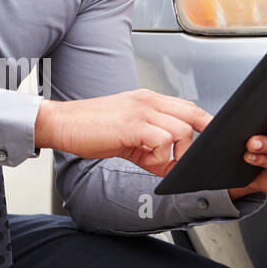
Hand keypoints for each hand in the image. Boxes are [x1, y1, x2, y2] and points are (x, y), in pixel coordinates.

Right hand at [34, 89, 212, 175]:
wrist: (61, 123)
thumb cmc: (90, 129)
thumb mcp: (127, 138)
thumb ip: (151, 150)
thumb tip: (170, 168)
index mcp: (148, 99)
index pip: (188, 107)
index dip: (203, 126)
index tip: (205, 145)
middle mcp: (148, 101)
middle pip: (193, 114)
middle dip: (198, 141)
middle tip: (187, 161)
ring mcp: (141, 111)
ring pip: (183, 130)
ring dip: (177, 153)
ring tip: (159, 163)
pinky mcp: (132, 125)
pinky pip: (163, 140)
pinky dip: (161, 157)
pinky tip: (146, 161)